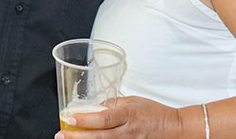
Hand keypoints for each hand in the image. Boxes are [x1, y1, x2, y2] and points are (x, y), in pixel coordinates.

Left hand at [55, 96, 186, 137]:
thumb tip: (96, 106)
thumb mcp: (134, 101)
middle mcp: (127, 132)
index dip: (85, 120)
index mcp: (128, 115)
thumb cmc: (155, 113)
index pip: (103, 119)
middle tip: (61, 135)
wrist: (174, 130)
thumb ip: (114, 103)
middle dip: (77, 137)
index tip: (70, 118)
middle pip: (98, 137)